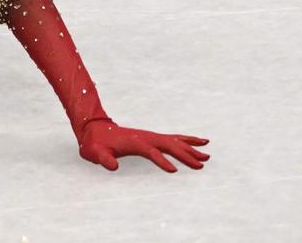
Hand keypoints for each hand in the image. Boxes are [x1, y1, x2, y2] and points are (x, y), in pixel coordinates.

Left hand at [78, 119, 210, 172]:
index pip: (151, 152)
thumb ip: (103, 159)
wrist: (94, 130)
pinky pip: (173, 138)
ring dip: (191, 148)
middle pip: (168, 145)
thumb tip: (113, 166)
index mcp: (134, 142)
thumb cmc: (94, 144)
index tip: (174, 171)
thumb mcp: (94, 153)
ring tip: (207, 156)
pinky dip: (187, 140)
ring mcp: (150, 136)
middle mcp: (145, 137)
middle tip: (201, 164)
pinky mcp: (152, 138)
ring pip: (174, 141)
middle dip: (185, 155)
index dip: (162, 161)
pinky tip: (200, 142)